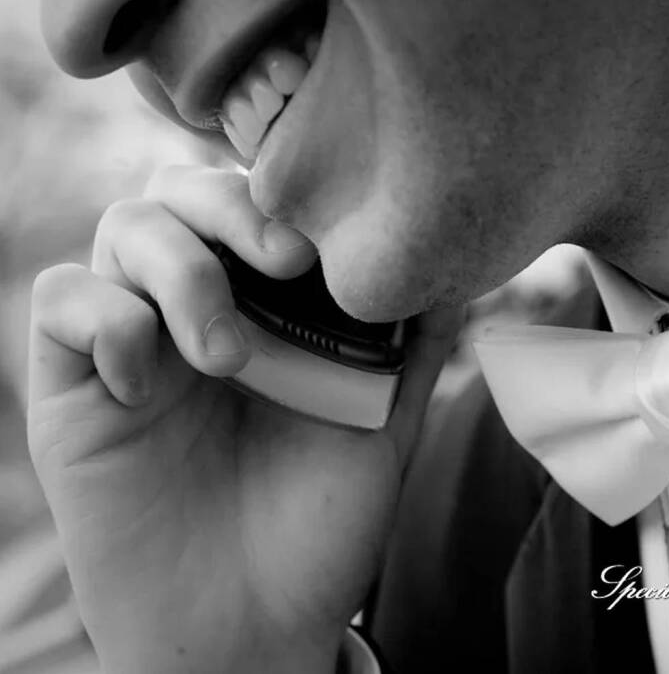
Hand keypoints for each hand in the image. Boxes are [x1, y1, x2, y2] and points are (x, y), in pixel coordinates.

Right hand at [27, 166, 461, 673]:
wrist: (250, 625)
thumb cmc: (320, 529)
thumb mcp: (384, 428)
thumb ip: (413, 348)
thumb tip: (458, 269)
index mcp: (267, 310)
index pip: (254, 203)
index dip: (281, 195)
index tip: (325, 242)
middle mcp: (196, 311)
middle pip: (183, 193)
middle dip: (230, 209)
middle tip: (283, 261)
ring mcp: (134, 344)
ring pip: (124, 229)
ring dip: (180, 272)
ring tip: (227, 358)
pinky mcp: (75, 387)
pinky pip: (61, 300)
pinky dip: (106, 320)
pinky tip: (147, 387)